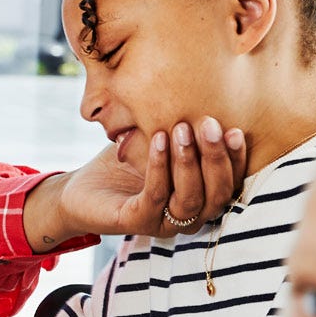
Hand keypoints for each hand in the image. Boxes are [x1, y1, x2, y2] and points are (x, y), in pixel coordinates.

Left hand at [26, 118, 247, 246]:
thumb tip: (202, 93)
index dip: (236, 159)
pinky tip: (158, 139)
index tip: (235, 129)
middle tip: (209, 124)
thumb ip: (181, 130)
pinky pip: (156, 195)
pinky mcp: (137, 222)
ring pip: (190, 197)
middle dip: (216, 157)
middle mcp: (189, 216)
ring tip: (182, 128)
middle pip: (218, 193)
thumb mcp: (157, 142)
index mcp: (201, 198)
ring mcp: (164, 223)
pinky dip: (159, 166)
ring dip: (188, 161)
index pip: (230, 183)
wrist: (80, 189)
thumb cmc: (124, 164)